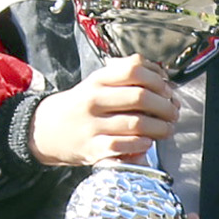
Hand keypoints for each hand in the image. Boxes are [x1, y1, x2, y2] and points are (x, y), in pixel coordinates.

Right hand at [30, 58, 178, 165]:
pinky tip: (147, 142)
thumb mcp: (97, 83)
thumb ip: (125, 76)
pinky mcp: (92, 148)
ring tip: (166, 129)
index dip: (158, 80)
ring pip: (136, 124)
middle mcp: (94, 100)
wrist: (45, 130)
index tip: (167, 91)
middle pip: (140, 97)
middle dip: (165, 106)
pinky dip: (142, 144)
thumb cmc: (80, 106)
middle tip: (173, 113)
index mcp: (98, 80)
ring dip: (159, 128)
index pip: (134, 69)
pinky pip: (124, 146)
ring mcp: (92, 125)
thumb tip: (162, 77)